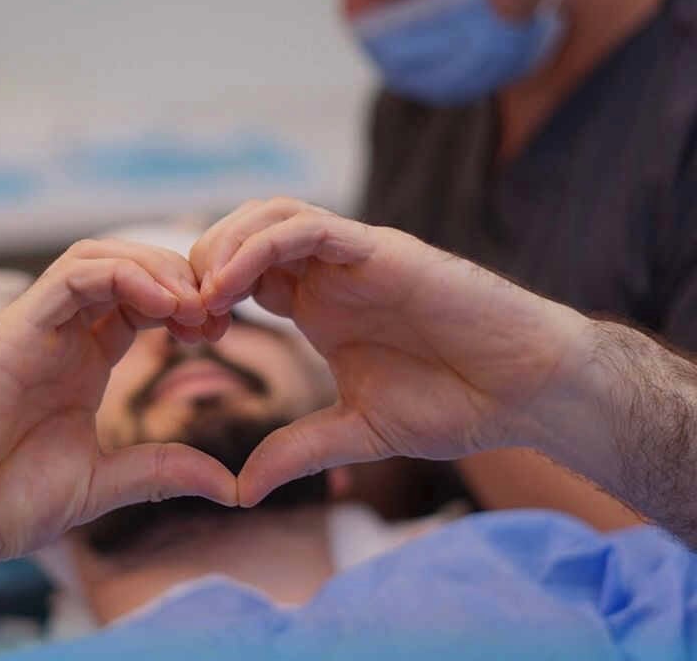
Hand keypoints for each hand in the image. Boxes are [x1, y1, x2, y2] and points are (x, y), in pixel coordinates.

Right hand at [0, 240, 236, 573]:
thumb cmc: (0, 502)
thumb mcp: (102, 482)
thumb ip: (161, 470)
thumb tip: (229, 487)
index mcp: (81, 359)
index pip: (140, 302)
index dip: (187, 304)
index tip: (222, 331)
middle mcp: (60, 333)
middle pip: (127, 267)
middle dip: (179, 278)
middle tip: (217, 312)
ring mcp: (35, 325)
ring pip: (101, 256)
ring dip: (155, 268)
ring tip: (193, 304)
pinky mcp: (13, 327)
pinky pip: (73, 274)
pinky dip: (122, 275)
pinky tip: (162, 305)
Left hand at [190, 199, 594, 506]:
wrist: (526, 391)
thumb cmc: (455, 403)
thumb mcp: (357, 431)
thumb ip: (298, 450)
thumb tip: (240, 491)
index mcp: (316, 303)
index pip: (238, 275)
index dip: (202, 297)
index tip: (181, 337)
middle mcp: (328, 271)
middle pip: (241, 235)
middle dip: (200, 265)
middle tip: (180, 315)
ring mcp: (353, 255)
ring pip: (267, 217)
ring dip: (222, 247)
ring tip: (199, 297)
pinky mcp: (380, 248)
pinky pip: (307, 227)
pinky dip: (259, 247)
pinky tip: (230, 285)